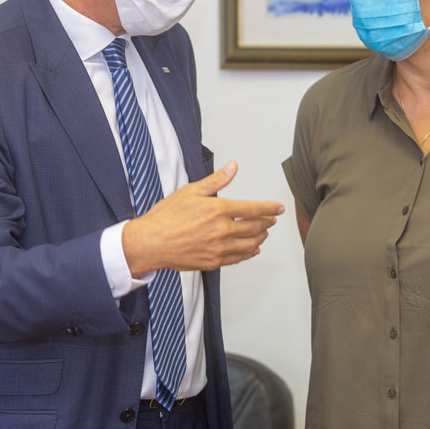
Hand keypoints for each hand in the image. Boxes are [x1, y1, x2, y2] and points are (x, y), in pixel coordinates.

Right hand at [121, 161, 283, 275]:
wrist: (151, 243)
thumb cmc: (166, 217)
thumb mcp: (191, 191)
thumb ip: (216, 180)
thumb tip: (232, 167)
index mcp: (218, 210)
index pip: (253, 209)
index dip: (269, 208)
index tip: (278, 208)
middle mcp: (222, 230)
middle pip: (255, 228)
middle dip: (267, 223)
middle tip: (272, 219)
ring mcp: (219, 248)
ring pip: (249, 245)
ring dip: (260, 238)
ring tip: (263, 233)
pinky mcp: (213, 262)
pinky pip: (237, 258)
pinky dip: (248, 253)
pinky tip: (251, 250)